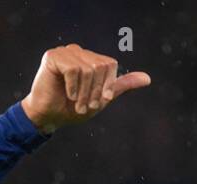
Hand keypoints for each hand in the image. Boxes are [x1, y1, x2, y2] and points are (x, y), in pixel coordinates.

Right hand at [20, 44, 150, 133]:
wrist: (48, 118)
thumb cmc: (71, 109)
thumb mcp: (101, 99)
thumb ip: (121, 86)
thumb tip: (147, 79)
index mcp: (90, 59)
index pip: (110, 64)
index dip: (107, 85)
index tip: (98, 102)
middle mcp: (78, 51)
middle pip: (100, 66)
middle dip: (94, 91)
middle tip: (84, 105)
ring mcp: (65, 52)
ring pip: (88, 68)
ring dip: (83, 92)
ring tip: (75, 103)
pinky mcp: (53, 56)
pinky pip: (73, 68)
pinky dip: (73, 86)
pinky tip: (67, 94)